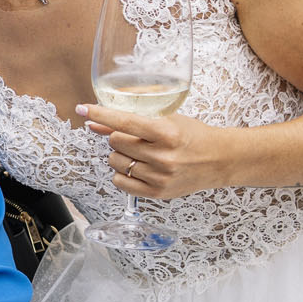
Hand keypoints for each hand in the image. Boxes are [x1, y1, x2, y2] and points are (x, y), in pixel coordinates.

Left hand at [76, 103, 232, 199]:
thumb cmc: (193, 135)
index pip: (124, 122)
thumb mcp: (166, 119)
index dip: (100, 114)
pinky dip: (122, 173)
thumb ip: (130, 119)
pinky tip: (137, 167)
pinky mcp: (157, 193)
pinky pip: (120, 182)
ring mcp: (159, 177)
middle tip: (135, 137)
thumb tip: (95, 121)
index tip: (83, 108)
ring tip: (141, 153)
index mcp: (166, 133)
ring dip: (121, 155)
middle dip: (118, 136)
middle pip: (116, 142)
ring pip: (115, 162)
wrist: (219, 160)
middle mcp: (162, 156)